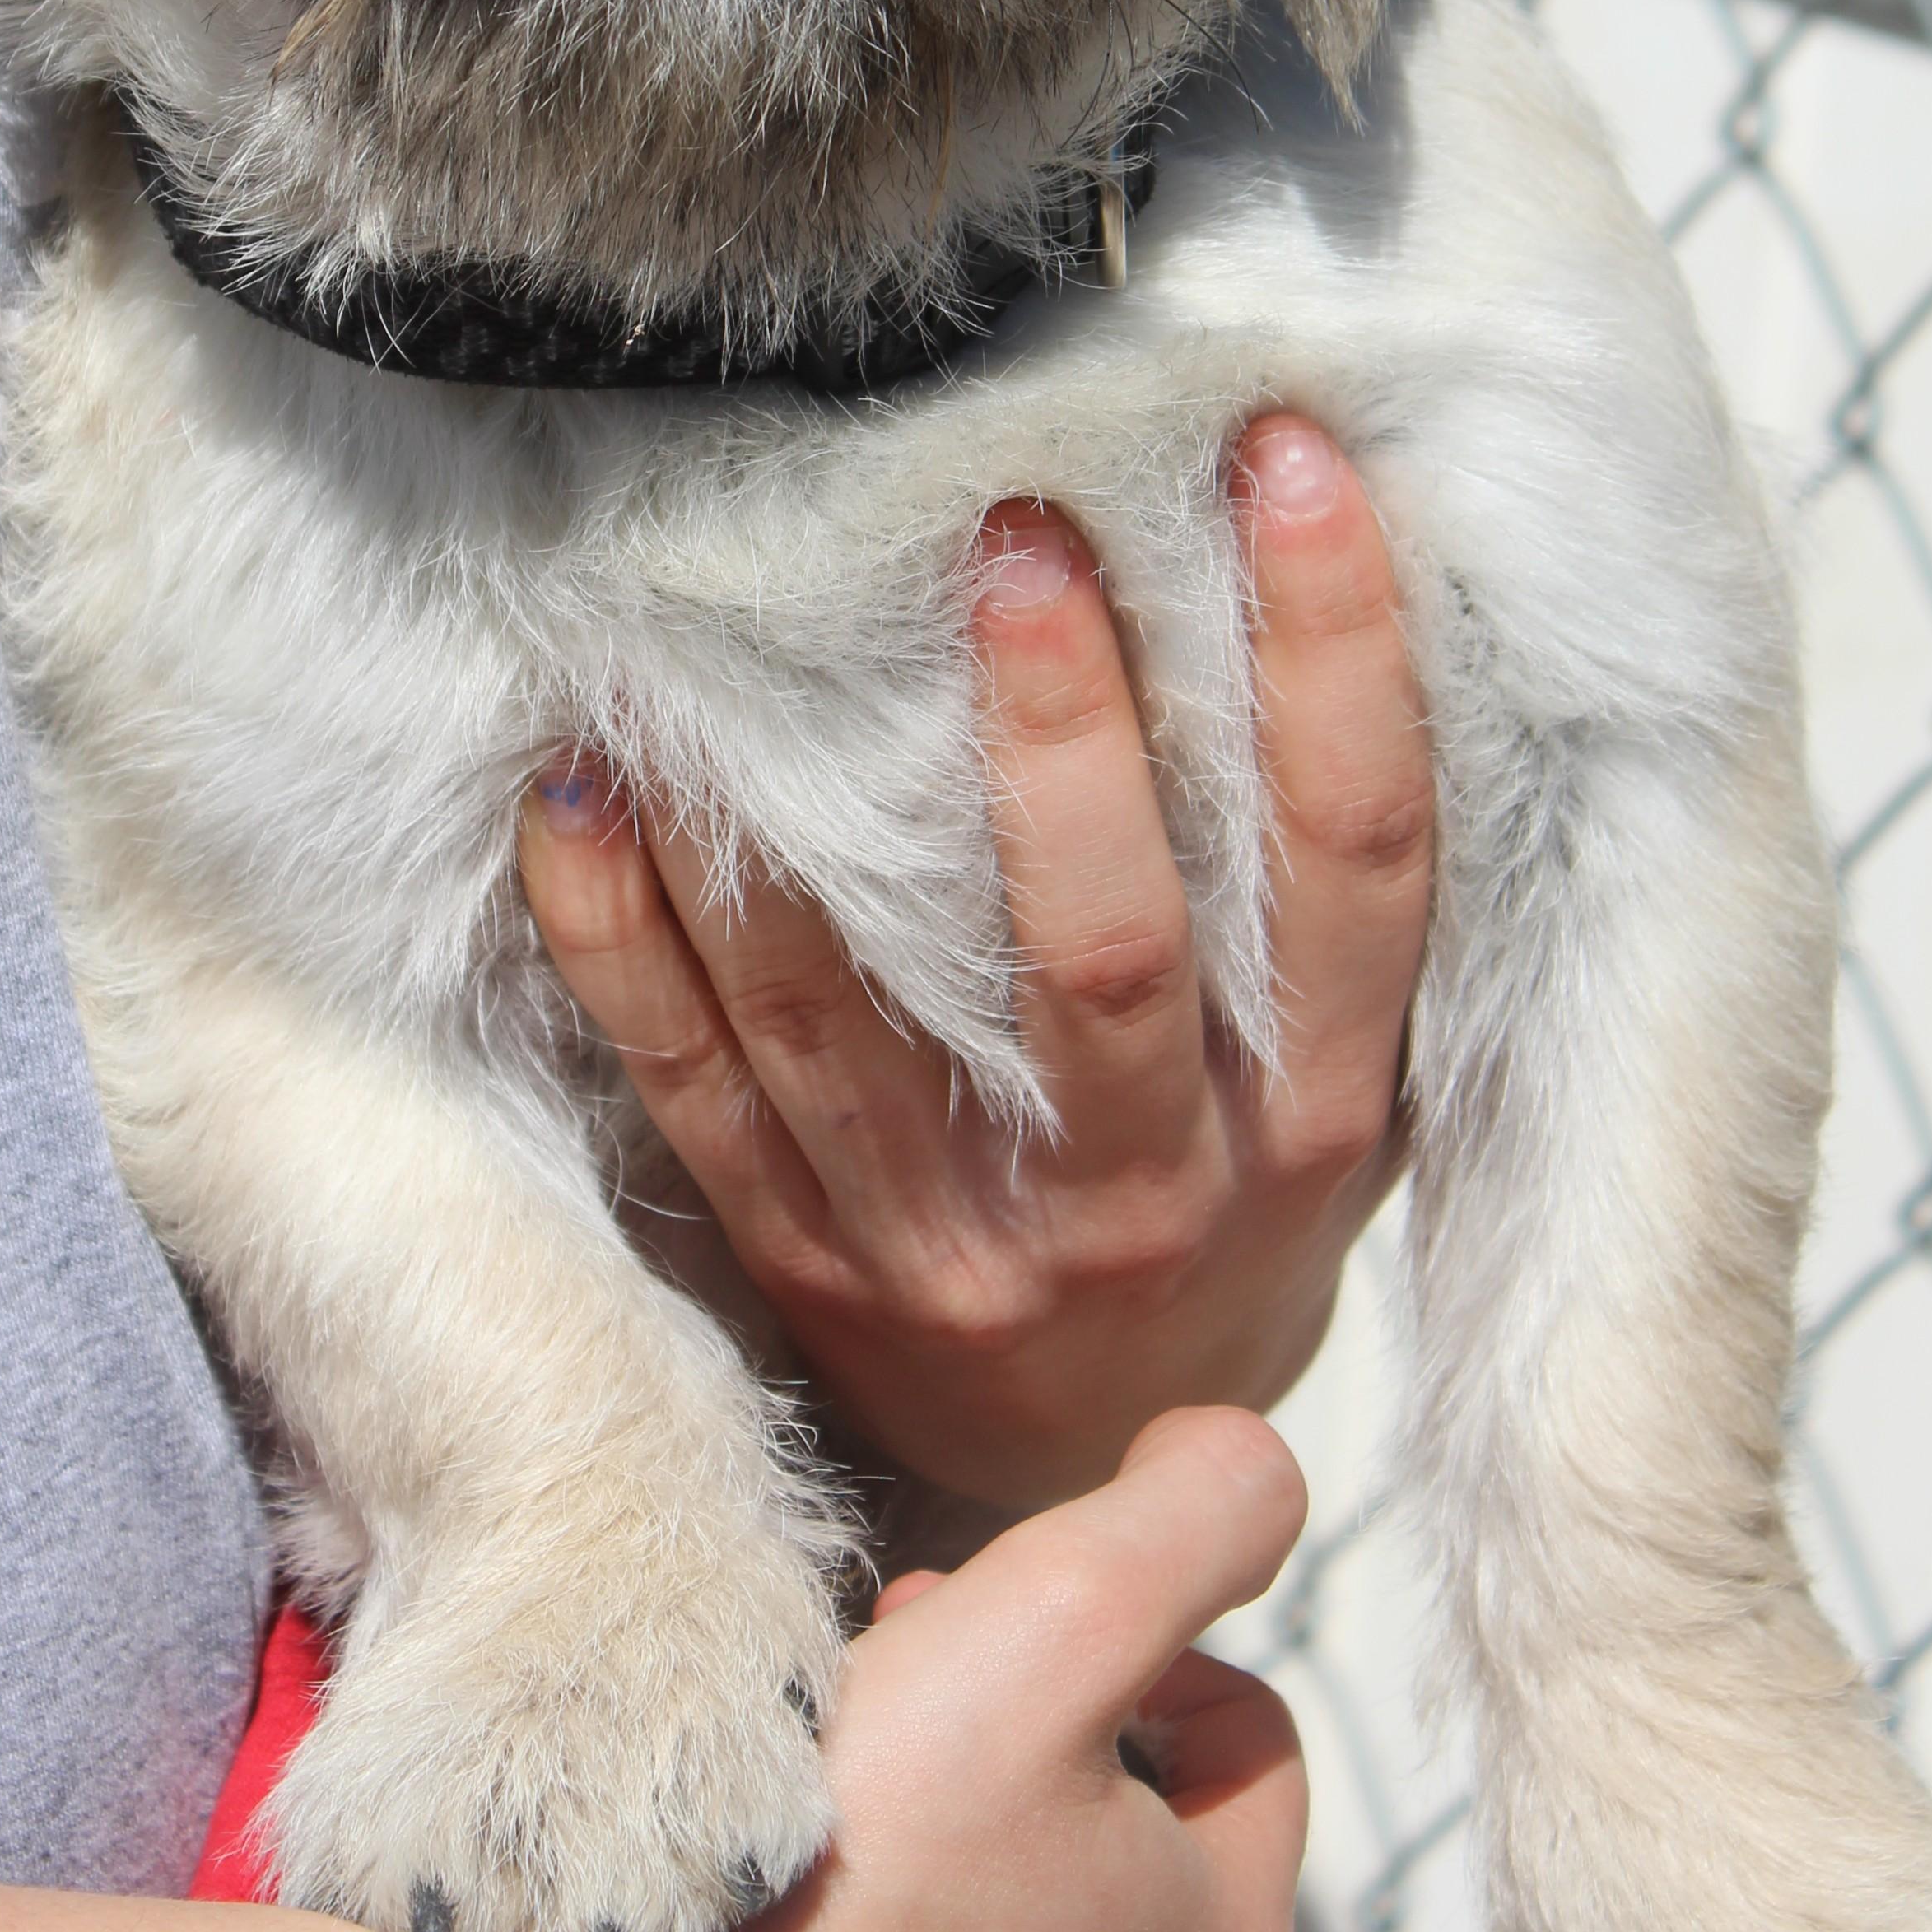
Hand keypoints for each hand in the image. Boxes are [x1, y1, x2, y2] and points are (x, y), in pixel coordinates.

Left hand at [520, 414, 1428, 1505]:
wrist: (1086, 1472)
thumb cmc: (1232, 1209)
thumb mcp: (1339, 1084)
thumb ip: (1337, 905)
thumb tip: (1323, 595)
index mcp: (1309, 1122)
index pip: (1354, 864)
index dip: (1337, 658)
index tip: (1281, 459)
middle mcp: (1142, 1190)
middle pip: (1103, 952)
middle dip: (1061, 734)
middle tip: (1015, 531)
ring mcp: (951, 1237)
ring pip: (852, 1012)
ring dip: (784, 813)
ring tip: (727, 618)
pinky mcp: (798, 1253)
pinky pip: (690, 1081)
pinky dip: (620, 931)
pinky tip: (577, 784)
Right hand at [687, 1407, 1313, 1931]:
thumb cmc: (838, 1848)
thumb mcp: (1056, 1614)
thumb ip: (1194, 1517)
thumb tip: (1251, 1467)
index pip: (1246, 1732)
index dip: (1123, 1647)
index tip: (982, 1638)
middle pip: (1148, 1840)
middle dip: (1041, 1739)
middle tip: (906, 1702)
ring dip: (977, 1846)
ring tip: (856, 1808)